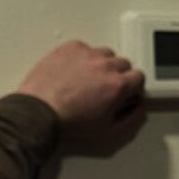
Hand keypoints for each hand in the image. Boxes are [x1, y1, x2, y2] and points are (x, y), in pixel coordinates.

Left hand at [17, 40, 145, 148]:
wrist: (40, 111)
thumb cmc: (69, 121)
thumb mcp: (108, 130)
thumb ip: (130, 117)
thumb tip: (136, 107)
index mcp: (118, 85)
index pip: (139, 76)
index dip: (132, 85)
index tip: (125, 90)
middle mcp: (105, 66)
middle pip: (124, 63)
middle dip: (118, 74)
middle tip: (104, 86)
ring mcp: (88, 54)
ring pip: (105, 53)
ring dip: (102, 63)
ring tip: (89, 78)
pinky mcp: (71, 48)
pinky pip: (85, 48)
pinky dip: (82, 57)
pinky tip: (74, 71)